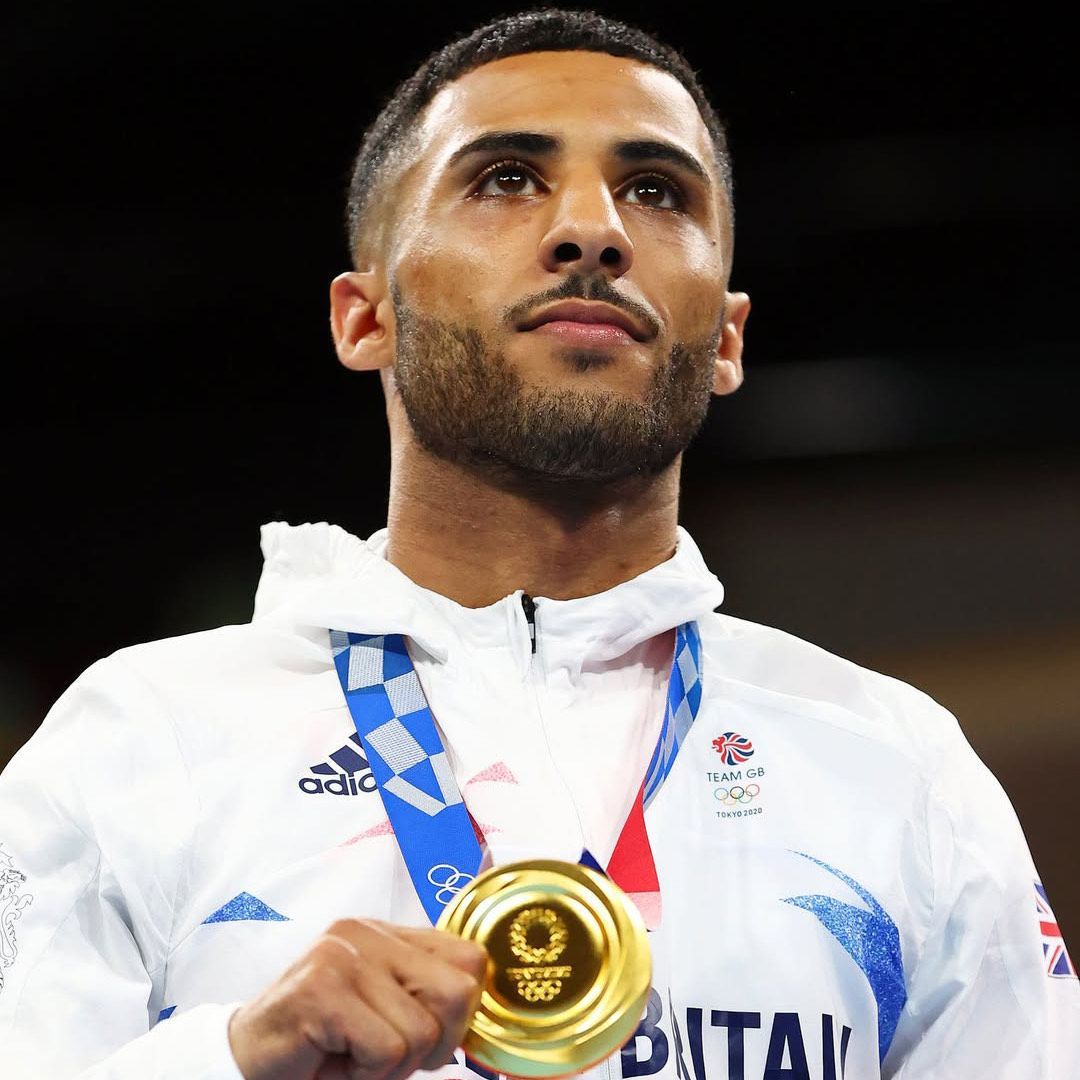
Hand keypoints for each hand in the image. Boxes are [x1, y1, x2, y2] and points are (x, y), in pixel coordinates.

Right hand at [228, 918, 487, 1079]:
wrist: (246, 1061)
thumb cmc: (323, 1043)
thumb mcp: (382, 1009)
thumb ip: (423, 994)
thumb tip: (478, 1013)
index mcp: (389, 932)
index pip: (470, 958)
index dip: (462, 1013)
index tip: (431, 1040)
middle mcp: (368, 931)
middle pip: (458, 991)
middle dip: (436, 1042)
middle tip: (392, 1055)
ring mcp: (343, 955)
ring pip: (420, 1031)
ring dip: (393, 1065)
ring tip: (354, 1055)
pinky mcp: (322, 990)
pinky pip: (386, 1049)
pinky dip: (368, 1073)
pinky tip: (336, 1059)